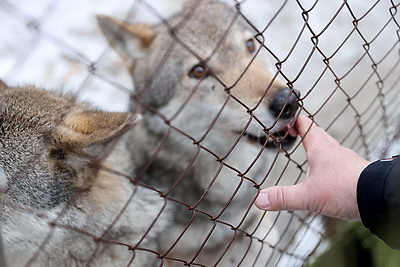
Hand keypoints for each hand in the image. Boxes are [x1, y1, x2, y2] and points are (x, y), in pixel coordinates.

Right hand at [255, 115, 370, 219]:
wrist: (378, 197)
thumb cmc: (346, 190)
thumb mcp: (308, 196)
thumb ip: (283, 198)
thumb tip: (260, 199)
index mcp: (321, 150)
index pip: (306, 126)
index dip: (294, 122)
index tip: (284, 124)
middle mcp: (335, 152)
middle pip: (318, 135)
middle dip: (306, 132)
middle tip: (294, 134)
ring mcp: (347, 161)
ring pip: (331, 149)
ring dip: (319, 148)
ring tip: (310, 155)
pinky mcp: (356, 172)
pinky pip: (340, 162)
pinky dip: (331, 163)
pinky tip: (329, 175)